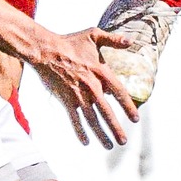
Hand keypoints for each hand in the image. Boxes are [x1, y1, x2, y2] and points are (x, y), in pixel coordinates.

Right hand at [30, 30, 138, 148]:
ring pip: (92, 119)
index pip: (119, 92)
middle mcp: (91, 86)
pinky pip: (74, 119)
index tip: (135, 119)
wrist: (45, 50)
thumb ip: (114, 39)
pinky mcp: (65, 99)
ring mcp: (77, 95)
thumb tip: (131, 41)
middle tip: (123, 141)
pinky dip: (79, 131)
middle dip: (116, 128)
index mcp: (101, 71)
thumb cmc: (70, 42)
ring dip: (100, 134)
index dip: (128, 107)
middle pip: (107, 112)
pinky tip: (85, 142)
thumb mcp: (94, 35)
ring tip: (109, 145)